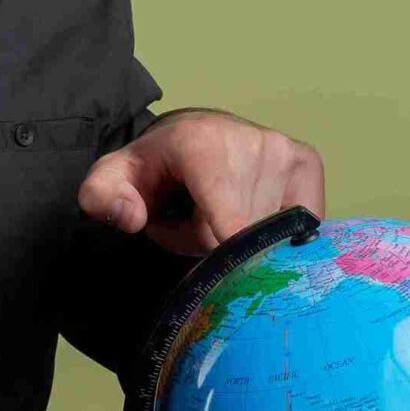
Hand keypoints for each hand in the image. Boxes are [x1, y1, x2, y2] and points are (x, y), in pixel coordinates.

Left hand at [76, 109, 324, 254]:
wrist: (190, 134)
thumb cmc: (153, 168)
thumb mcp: (112, 181)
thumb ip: (101, 199)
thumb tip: (130, 217)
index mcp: (203, 146)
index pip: (229, 223)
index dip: (223, 257)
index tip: (222, 276)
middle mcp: (253, 143)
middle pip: (243, 237)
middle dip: (217, 248)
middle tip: (196, 226)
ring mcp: (286, 151)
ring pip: (271, 234)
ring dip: (246, 240)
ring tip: (221, 216)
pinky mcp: (308, 164)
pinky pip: (299, 225)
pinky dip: (275, 233)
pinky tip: (254, 214)